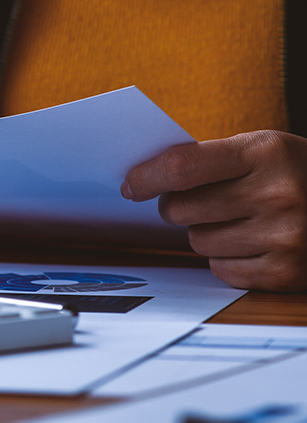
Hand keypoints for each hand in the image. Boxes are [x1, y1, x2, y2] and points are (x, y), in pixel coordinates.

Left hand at [123, 130, 306, 290]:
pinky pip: (220, 270)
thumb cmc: (293, 174)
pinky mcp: (286, 272)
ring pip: (197, 241)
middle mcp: (278, 194)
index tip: (132, 185)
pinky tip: (254, 243)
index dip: (147, 177)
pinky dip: (227, 259)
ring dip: (206, 233)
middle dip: (180, 206)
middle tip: (204, 201)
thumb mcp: (261, 150)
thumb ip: (207, 160)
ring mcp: (285, 236)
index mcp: (266, 152)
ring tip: (240, 220)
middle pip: (181, 209)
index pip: (183, 166)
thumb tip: (139, 180)